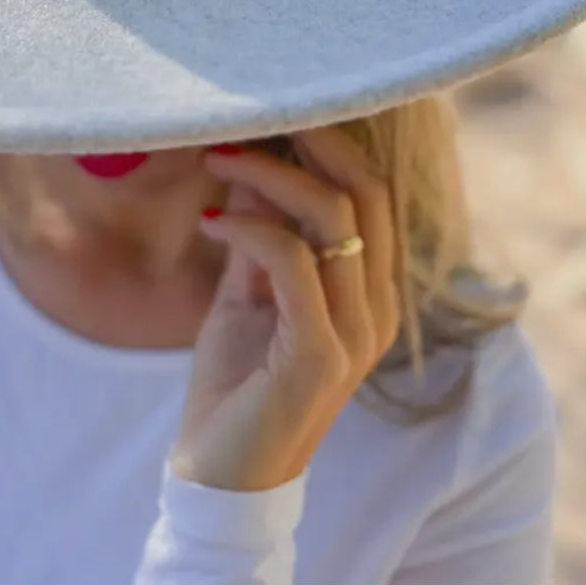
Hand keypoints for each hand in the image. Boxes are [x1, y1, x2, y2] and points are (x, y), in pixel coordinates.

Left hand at [170, 128, 399, 491]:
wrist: (219, 474)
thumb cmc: (235, 380)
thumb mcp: (247, 290)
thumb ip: (259, 233)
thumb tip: (250, 165)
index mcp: (366, 289)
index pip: (370, 193)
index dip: (330, 141)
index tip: (273, 110)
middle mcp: (375, 306)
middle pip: (365, 192)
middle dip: (310, 139)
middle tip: (250, 116)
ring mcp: (355, 332)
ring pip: (332, 218)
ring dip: (268, 175)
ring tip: (216, 158)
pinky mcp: (321, 355)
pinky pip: (295, 263)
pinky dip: (250, 229)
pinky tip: (210, 225)